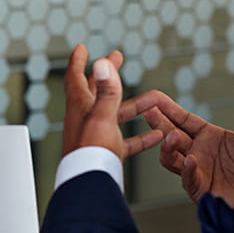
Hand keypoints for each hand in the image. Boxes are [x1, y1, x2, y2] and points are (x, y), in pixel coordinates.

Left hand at [63, 44, 163, 159]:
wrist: (88, 185)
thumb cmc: (90, 151)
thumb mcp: (102, 116)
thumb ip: (106, 90)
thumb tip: (102, 62)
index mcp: (80, 106)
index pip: (75, 76)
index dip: (78, 61)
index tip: (82, 47)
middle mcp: (86, 117)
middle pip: (97, 89)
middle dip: (108, 73)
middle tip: (118, 55)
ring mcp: (97, 134)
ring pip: (118, 114)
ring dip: (136, 105)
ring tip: (156, 95)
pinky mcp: (108, 151)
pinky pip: (127, 141)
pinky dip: (142, 136)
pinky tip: (158, 135)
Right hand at [136, 83, 233, 207]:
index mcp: (211, 138)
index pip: (183, 120)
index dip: (168, 108)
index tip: (154, 97)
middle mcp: (200, 154)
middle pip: (169, 135)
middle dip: (157, 123)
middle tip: (148, 110)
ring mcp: (200, 172)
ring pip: (171, 158)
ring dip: (168, 146)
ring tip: (172, 135)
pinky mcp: (205, 191)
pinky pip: (189, 180)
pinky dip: (188, 170)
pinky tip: (192, 160)